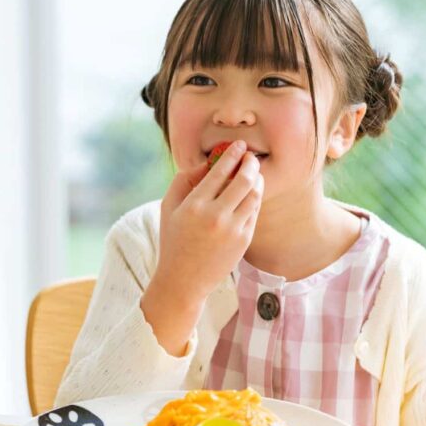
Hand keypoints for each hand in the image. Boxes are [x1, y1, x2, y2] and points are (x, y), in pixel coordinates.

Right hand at [140, 140, 263, 354]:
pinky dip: (255, 198)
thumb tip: (206, 163)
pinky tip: (251, 192)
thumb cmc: (173, 240)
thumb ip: (183, 180)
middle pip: (244, 180)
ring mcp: (233, 229)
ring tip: (254, 172)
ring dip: (257, 179)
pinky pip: (254, 212)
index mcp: (194, 205)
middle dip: (250, 163)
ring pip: (255, 195)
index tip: (238, 145)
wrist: (184, 280)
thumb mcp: (168, 207)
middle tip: (251, 156)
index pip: (220, 171)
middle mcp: (216, 216)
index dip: (232, 154)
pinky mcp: (244, 240)